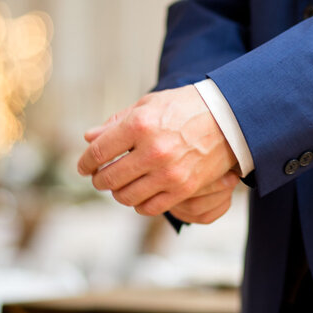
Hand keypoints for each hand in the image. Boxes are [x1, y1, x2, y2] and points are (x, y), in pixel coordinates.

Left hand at [78, 86, 237, 216]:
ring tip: (120, 186)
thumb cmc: (185, 108)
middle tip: (100, 177)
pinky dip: (139, 204)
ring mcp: (168, 173)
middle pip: (109, 178)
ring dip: (117, 193)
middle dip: (99, 179)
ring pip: (126, 196)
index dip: (85, 162)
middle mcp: (152, 150)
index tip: (83, 167)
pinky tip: (140, 194)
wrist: (228, 119)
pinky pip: (149, 208)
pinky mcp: (183, 189)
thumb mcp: (149, 104)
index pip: (98, 152)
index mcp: (140, 124)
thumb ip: (117, 122)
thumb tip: (88, 138)